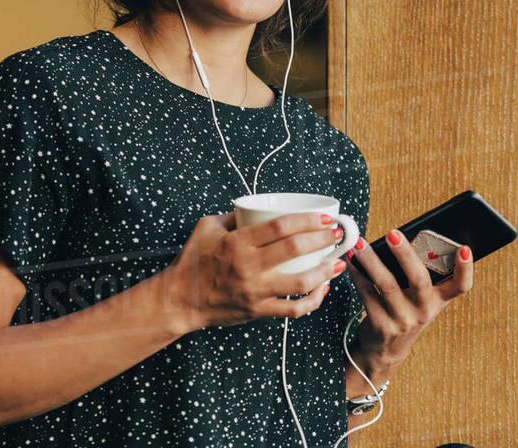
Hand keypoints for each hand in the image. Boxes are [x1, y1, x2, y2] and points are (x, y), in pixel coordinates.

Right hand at [165, 211, 349, 331]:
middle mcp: (249, 266)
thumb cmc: (192, 261)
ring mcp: (255, 290)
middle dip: (323, 240)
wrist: (180, 299)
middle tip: (335, 234)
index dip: (307, 221)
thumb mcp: (206, 227)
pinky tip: (321, 290)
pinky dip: (312, 301)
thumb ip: (232, 216)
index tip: (323, 218)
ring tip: (337, 263)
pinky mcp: (258, 310)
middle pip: (296, 249)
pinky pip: (293, 309)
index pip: (280, 227)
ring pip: (301, 282)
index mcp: (237, 242)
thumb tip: (255, 208)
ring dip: (325, 271)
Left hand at [343, 229, 473, 373]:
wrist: (386, 349)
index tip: (464, 249)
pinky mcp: (381, 325)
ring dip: (371, 260)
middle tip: (393, 233)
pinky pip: (367, 294)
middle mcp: (424, 311)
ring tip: (359, 243)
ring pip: (387, 284)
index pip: (461, 286)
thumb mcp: (418, 298)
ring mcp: (403, 320)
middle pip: (419, 280)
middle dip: (405, 254)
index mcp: (438, 300)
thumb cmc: (404, 312)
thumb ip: (416, 274)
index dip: (465, 269)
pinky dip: (357, 274)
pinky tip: (350, 261)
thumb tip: (399, 237)